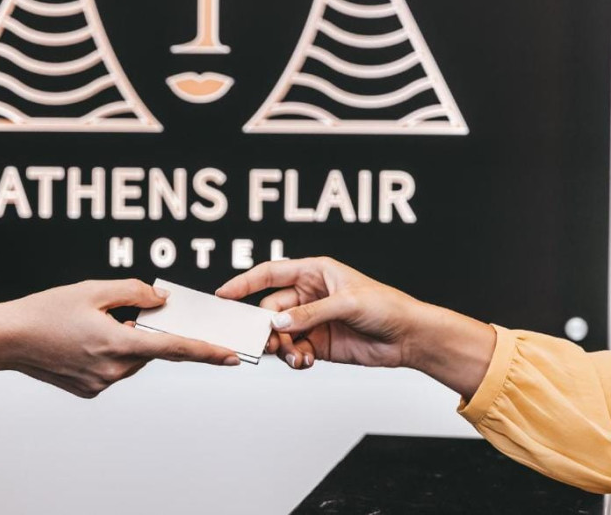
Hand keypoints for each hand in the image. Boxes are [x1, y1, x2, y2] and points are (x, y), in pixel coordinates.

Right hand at [0, 279, 240, 397]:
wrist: (6, 340)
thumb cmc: (47, 310)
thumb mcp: (93, 290)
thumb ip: (134, 292)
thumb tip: (161, 300)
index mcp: (117, 343)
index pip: (173, 348)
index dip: (206, 351)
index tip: (231, 356)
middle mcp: (113, 370)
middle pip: (150, 349)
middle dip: (148, 330)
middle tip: (129, 313)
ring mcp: (100, 383)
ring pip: (133, 358)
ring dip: (128, 340)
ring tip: (95, 323)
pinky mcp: (90, 390)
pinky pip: (114, 367)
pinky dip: (111, 351)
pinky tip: (85, 338)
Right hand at [217, 257, 419, 369]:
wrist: (409, 336)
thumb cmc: (386, 306)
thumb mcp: (347, 303)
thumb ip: (310, 313)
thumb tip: (278, 324)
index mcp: (314, 271)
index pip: (270, 273)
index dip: (245, 282)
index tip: (223, 294)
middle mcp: (308, 294)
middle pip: (270, 309)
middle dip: (266, 326)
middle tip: (266, 341)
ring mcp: (312, 319)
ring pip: (280, 333)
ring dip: (281, 346)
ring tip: (294, 356)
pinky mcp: (317, 342)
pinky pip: (293, 350)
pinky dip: (294, 358)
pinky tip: (304, 362)